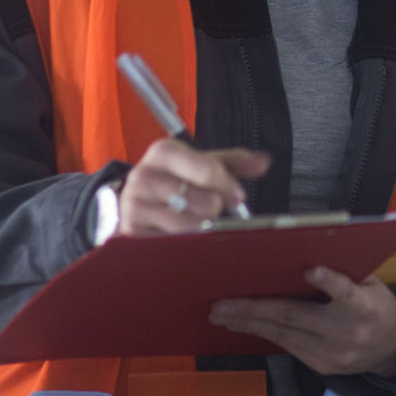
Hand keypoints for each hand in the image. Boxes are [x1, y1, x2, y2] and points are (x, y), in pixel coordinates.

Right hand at [117, 139, 268, 235]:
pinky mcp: (131, 233)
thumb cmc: (174, 180)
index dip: (228, 187)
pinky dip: (184, 242)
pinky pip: (173, 244)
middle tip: (204, 207)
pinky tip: (178, 233)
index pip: (208, 170)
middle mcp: (143, 176)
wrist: (133, 201)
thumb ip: (233, 162)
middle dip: (213, 208)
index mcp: (164, 152)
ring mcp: (134, 206)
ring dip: (200, 227)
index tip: (237, 197)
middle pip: (205, 202)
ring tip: (191, 218)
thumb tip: (263, 161)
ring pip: (192, 226)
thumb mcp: (201, 164)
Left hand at [210, 266, 395, 378]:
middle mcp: (347, 332)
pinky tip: (246, 324)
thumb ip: (344, 272)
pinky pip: (287, 346)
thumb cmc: (376, 305)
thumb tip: (305, 253)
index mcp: (365, 306)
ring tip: (223, 315)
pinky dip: (265, 333)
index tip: (310, 269)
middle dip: (255, 309)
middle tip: (223, 304)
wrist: (392, 348)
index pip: (347, 292)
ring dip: (250, 323)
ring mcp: (333, 354)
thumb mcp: (371, 283)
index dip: (329, 281)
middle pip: (296, 317)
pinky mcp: (322, 366)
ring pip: (284, 334)